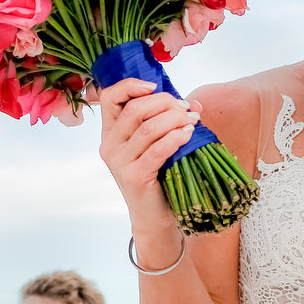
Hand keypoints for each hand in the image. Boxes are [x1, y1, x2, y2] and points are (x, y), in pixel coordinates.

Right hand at [97, 77, 198, 230]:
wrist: (155, 217)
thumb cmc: (158, 177)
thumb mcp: (158, 144)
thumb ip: (168, 121)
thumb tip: (194, 104)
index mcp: (111, 133)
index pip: (110, 98)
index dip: (131, 85)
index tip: (155, 86)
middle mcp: (109, 146)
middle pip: (134, 110)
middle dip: (165, 103)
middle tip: (186, 109)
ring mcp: (119, 162)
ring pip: (148, 128)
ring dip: (174, 119)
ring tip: (192, 120)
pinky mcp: (134, 177)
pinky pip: (157, 150)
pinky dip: (175, 138)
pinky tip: (188, 135)